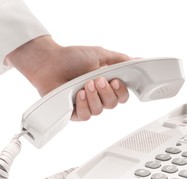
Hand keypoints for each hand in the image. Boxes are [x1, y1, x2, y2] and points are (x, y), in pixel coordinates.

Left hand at [6, 36, 129, 120]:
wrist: (49, 62)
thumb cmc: (71, 58)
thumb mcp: (100, 54)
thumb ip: (120, 59)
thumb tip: (137, 60)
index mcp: (106, 84)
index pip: (122, 96)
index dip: (121, 91)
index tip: (115, 80)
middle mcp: (98, 96)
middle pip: (113, 104)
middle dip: (106, 92)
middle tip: (97, 80)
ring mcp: (86, 104)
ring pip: (100, 111)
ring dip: (94, 96)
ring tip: (85, 84)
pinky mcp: (74, 112)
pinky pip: (86, 116)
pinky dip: (83, 105)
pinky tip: (78, 94)